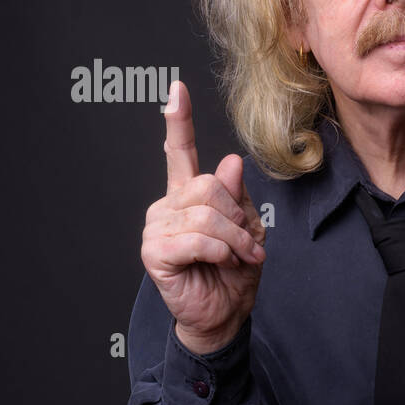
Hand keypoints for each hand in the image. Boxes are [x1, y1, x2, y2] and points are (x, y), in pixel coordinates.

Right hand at [140, 81, 266, 354]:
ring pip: (207, 215)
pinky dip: (220, 251)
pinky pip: (197, 238)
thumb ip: (238, 197)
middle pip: (210, 187)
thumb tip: (231, 162)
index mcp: (189, 195)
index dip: (179, 122)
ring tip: (239, 257)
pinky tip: (221, 262)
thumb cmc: (234, 272)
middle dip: (238, 218)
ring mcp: (158, 227)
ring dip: (234, 240)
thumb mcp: (249, 229)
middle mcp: (169, 205)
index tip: (177, 90)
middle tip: (246, 244)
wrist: (225, 313)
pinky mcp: (155, 251)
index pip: (181, 153)